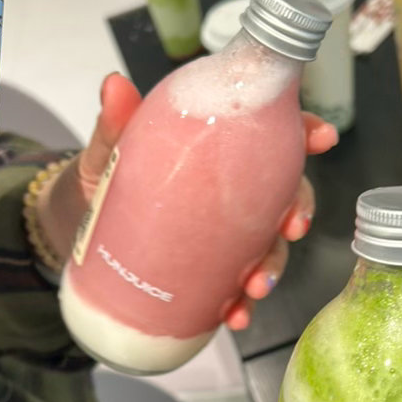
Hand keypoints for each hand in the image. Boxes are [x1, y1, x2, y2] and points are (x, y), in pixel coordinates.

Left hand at [34, 73, 338, 328]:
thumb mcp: (110, 149)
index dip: (304, 132)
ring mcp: (225, 232)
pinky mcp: (211, 268)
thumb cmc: (105, 175)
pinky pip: (236, 287)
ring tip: (256, 287)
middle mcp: (232, 189)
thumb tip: (114, 86)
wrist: (79, 225)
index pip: (271, 132)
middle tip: (291, 228)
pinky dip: (240, 304)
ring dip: (272, 266)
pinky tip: (234, 316)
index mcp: (220, 147)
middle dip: (297, 210)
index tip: (322, 138)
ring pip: (267, 246)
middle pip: (284, 193)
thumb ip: (116, 123)